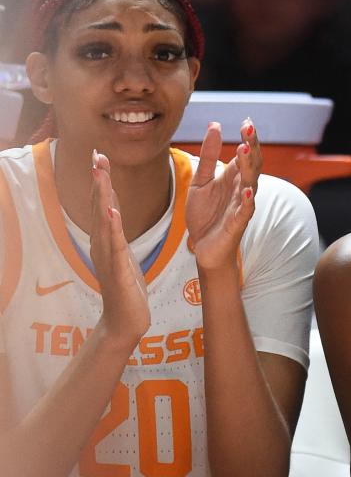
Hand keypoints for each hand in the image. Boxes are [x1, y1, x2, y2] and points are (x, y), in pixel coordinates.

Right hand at [89, 151, 149, 345]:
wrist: (126, 321)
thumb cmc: (127, 289)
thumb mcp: (124, 254)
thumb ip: (117, 233)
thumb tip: (113, 208)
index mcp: (107, 240)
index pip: (103, 205)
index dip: (101, 181)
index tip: (99, 156)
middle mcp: (102, 245)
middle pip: (99, 207)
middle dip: (98, 181)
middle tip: (96, 155)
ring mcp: (108, 257)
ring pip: (104, 221)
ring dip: (102, 197)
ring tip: (100, 174)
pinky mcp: (118, 270)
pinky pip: (115, 246)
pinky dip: (113, 228)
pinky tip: (112, 212)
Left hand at [186, 119, 260, 272]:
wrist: (205, 248)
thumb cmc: (207, 215)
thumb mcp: (201, 180)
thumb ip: (208, 155)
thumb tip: (215, 125)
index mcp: (233, 178)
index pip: (246, 154)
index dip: (248, 138)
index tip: (246, 121)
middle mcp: (241, 189)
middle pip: (252, 165)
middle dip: (251, 146)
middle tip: (248, 128)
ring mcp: (241, 206)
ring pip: (250, 184)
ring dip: (249, 167)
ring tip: (244, 149)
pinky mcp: (236, 224)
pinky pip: (245, 211)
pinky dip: (247, 201)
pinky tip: (247, 190)